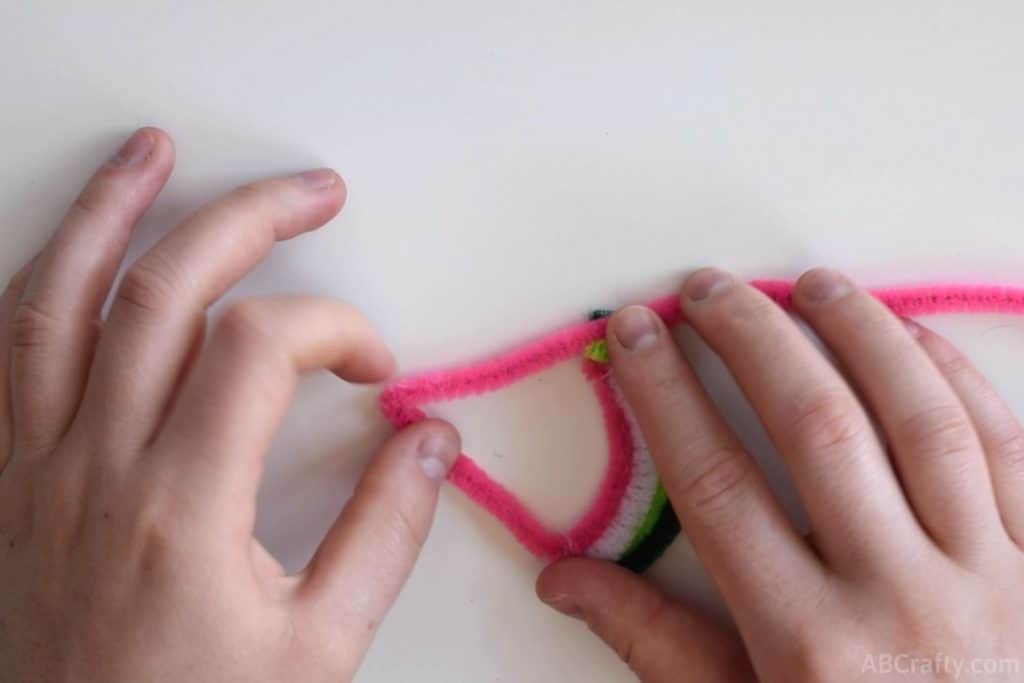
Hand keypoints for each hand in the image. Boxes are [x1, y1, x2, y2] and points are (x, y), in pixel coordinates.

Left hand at [0, 128, 459, 681]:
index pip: (260, 348)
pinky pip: (7, 352)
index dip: (334, 329)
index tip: (372, 363)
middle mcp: (96, 468)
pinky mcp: (7, 480)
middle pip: (164, 293)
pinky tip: (70, 251)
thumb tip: (429, 446)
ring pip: (60, 301)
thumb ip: (383, 536)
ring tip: (155, 155)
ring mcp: (36, 467)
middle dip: (248, 220)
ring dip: (111, 212)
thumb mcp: (317, 651)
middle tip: (310, 192)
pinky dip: (41, 282)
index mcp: (182, 509)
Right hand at [537, 268, 1023, 680]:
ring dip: (860, 334)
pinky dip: (956, 376)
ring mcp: (989, 574)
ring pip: (921, 419)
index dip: (664, 396)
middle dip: (753, 339)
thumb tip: (562, 577)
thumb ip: (654, 643)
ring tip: (810, 283)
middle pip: (816, 428)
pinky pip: (1008, 445)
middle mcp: (901, 597)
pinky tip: (911, 335)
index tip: (634, 337)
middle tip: (708, 289)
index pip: (716, 486)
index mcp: (810, 643)